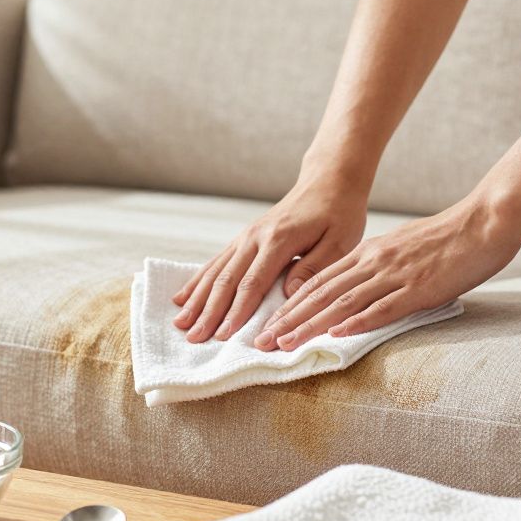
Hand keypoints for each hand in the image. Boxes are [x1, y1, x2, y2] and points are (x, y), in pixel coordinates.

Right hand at [172, 178, 368, 342]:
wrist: (327, 181)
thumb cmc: (338, 213)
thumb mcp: (340, 241)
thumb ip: (313, 268)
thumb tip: (287, 295)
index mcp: (278, 240)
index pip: (252, 283)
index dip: (236, 312)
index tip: (224, 336)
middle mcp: (255, 237)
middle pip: (226, 280)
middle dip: (208, 312)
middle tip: (194, 338)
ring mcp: (245, 237)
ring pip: (215, 271)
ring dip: (197, 299)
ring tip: (181, 323)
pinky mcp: (243, 238)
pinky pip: (216, 262)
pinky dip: (198, 281)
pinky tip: (182, 297)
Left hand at [254, 195, 520, 350]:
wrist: (484, 222)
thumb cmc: (447, 240)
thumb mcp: (401, 249)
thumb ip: (377, 268)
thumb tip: (357, 289)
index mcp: (368, 254)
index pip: (318, 282)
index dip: (289, 306)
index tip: (266, 325)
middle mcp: (373, 263)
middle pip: (320, 294)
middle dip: (287, 320)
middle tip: (260, 341)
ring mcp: (394, 276)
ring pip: (342, 303)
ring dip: (310, 326)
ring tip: (284, 344)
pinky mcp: (418, 288)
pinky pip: (382, 307)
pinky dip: (356, 322)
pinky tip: (335, 335)